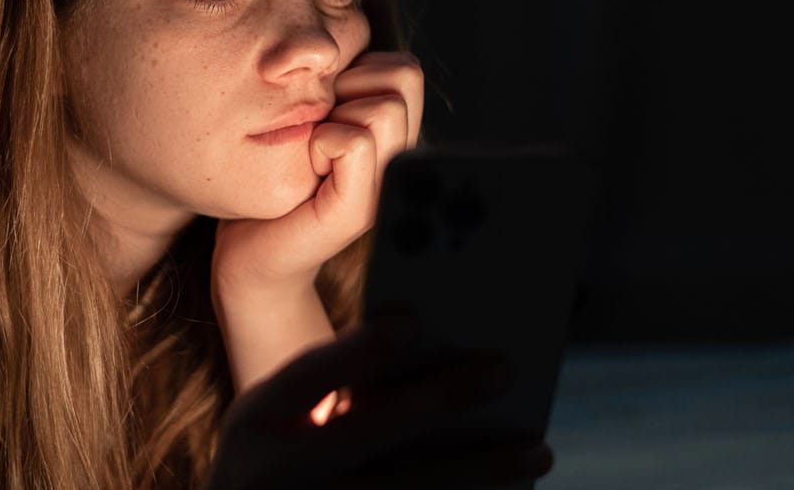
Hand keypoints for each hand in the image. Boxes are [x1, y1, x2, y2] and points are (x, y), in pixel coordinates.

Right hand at [203, 320, 555, 489]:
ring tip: (538, 452)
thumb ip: (330, 388)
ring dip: (483, 471)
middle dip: (439, 397)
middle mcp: (276, 472)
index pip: (308, 375)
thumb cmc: (279, 457)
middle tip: (501, 370)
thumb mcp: (277, 419)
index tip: (413, 321)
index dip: (360, 349)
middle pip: (368, 431)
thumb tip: (431, 345)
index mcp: (255, 422)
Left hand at [212, 51, 423, 292]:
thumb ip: (337, 86)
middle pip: (402, 76)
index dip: (357, 72)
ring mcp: (385, 189)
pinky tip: (306, 168)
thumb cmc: (273, 181)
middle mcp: (401, 162)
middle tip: (319, 128)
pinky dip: (321, 143)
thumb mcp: (310, 121)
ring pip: (383, 107)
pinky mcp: (358, 211)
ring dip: (334, 116)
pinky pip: (355, 142)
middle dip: (350, 87)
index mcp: (394, 138)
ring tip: (313, 150)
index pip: (403, 67)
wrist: (249, 256)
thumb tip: (336, 37)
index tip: (325, 109)